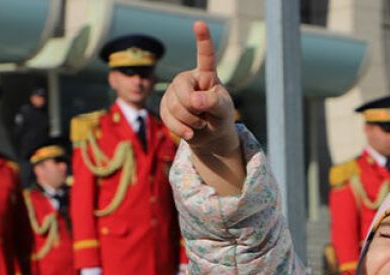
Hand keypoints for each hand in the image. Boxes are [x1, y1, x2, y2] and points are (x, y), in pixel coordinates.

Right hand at [161, 23, 236, 150]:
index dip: (203, 40)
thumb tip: (195, 100)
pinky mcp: (165, 106)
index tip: (200, 23)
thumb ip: (213, 103)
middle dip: (193, 109)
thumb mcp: (224, 111)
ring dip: (189, 121)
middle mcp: (188, 79)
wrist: (210, 135)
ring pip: (174, 106)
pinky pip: (167, 118)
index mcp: (206, 74)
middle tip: (204, 117)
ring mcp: (174, 92)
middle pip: (182, 90)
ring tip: (199, 123)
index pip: (205, 56)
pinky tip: (190, 132)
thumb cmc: (220, 117)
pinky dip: (180, 129)